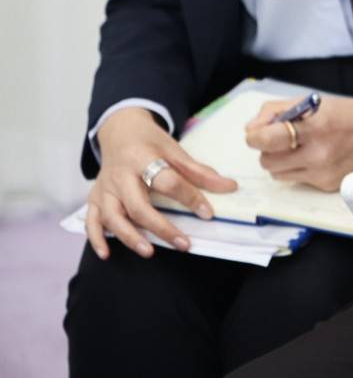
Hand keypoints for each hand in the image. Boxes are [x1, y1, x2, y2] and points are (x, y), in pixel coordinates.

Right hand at [85, 107, 237, 260]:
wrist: (119, 130)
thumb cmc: (150, 142)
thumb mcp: (175, 150)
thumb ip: (199, 171)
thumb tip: (230, 187)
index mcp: (142, 158)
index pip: (167, 181)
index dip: (189, 197)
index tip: (207, 213)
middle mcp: (120, 175)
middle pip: (137, 205)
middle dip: (160, 227)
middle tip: (183, 243)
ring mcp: (104, 188)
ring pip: (112, 216)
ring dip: (129, 236)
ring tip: (149, 251)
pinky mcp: (93, 197)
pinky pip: (90, 220)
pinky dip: (96, 238)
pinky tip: (106, 254)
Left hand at [244, 93, 352, 191]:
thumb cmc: (347, 113)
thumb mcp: (313, 102)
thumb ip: (276, 110)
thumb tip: (251, 129)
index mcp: (316, 125)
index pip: (266, 139)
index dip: (254, 137)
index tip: (256, 134)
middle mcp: (319, 152)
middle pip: (267, 161)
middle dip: (268, 149)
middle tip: (282, 139)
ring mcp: (323, 172)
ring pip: (277, 174)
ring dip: (281, 162)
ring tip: (299, 148)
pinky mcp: (328, 185)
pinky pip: (296, 180)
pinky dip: (299, 169)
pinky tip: (317, 157)